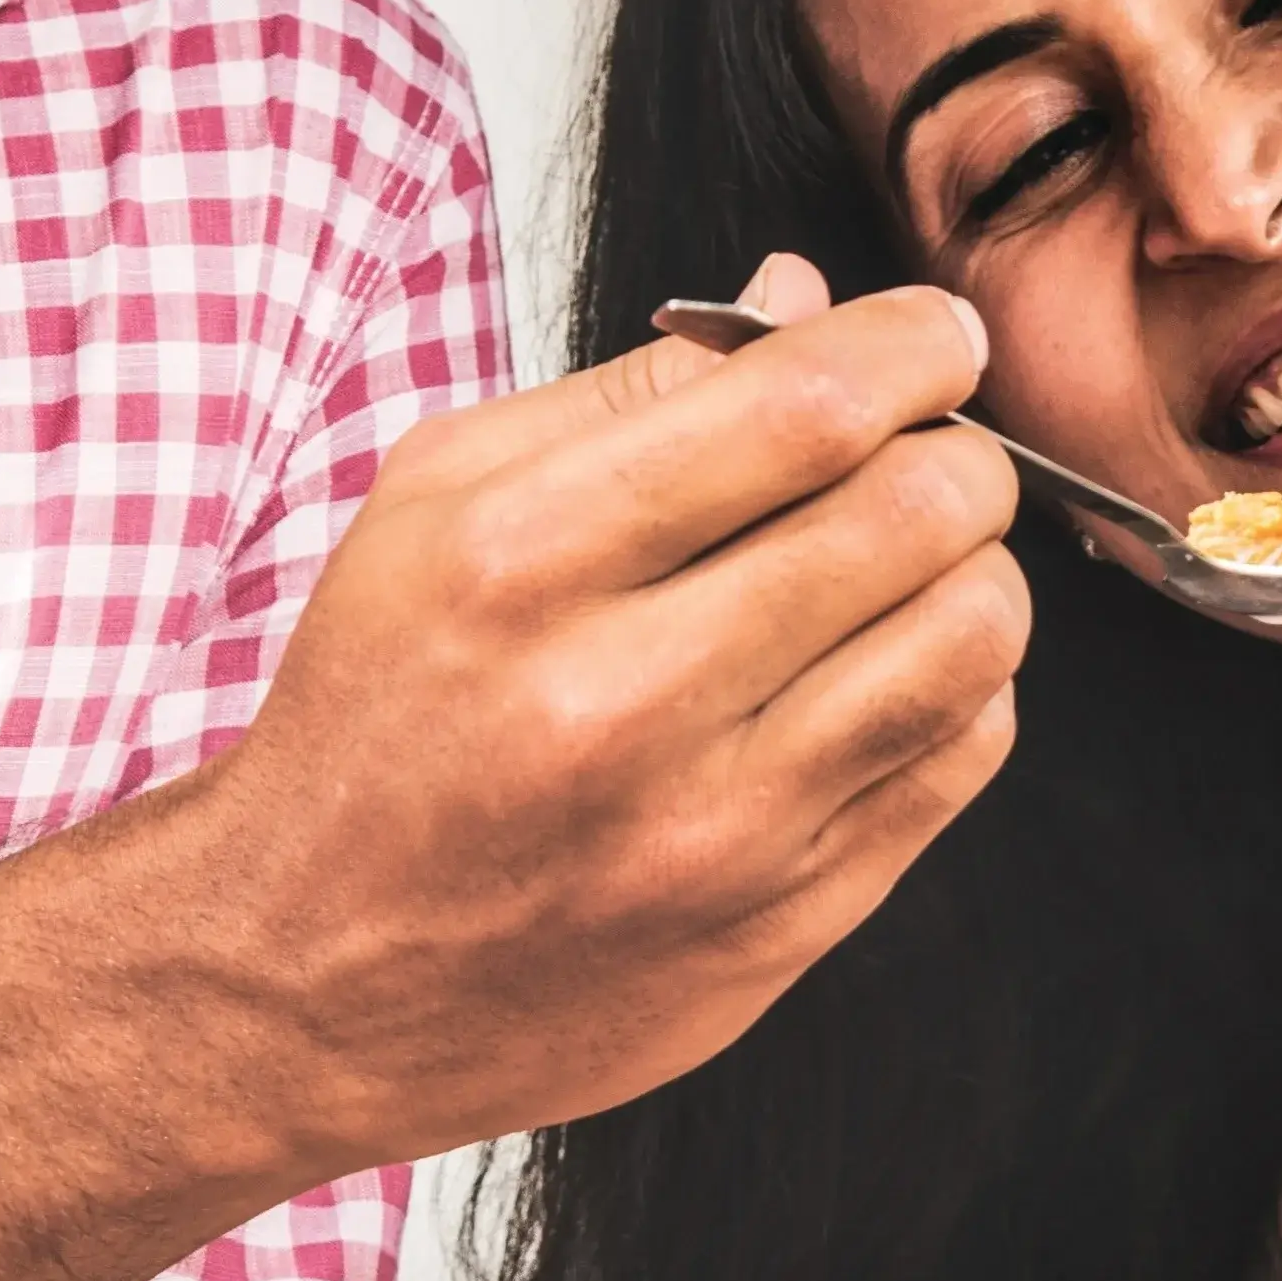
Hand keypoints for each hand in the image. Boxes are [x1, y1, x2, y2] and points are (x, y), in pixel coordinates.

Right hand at [196, 259, 1026, 1179]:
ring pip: (972, 638)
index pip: (805, 405)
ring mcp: (717, 827)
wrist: (309, 983)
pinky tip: (879, 677)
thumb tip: (804, 297)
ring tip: (907, 567)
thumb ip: (627, 395)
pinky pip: (959, 759)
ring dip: (973, 570)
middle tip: (924, 450)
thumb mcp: (432, 513)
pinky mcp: (783, 920)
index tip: (929, 338)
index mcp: (521, 564)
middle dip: (955, 450)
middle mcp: (622, 699)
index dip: (913, 344)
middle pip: (917, 511)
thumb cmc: (374, 725)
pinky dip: (956, 690)